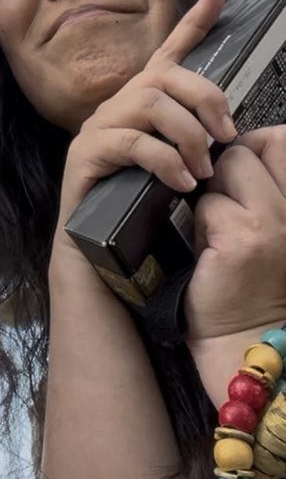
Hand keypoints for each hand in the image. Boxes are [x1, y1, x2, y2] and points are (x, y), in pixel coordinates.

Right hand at [53, 0, 235, 263]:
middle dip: (206, 101)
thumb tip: (230, 134)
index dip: (194, 20)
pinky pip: (132, 143)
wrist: (96, 248)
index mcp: (144, 101)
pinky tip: (181, 182)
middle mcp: (119, 105)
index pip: (170, 52)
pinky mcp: (87, 153)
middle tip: (227, 138)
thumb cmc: (139, 206)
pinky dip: (165, 161)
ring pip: (151, 104)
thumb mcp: (175, 164)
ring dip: (188, 136)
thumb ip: (194, 141)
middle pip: (167, 76)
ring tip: (203, 170)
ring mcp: (100, 127)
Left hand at [186, 125, 285, 340]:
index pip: (280, 139)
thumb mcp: (275, 228)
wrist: (246, 339)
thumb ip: (267, 186)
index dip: (254, 148)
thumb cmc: (256, 284)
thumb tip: (240, 145)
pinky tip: (210, 249)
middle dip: (228, 168)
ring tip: (219, 230)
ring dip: (213, 194)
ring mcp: (271, 222)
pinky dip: (200, 222)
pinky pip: (207, 203)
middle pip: (250, 148)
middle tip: (226, 204)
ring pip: (225, 169)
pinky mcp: (240, 238)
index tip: (243, 172)